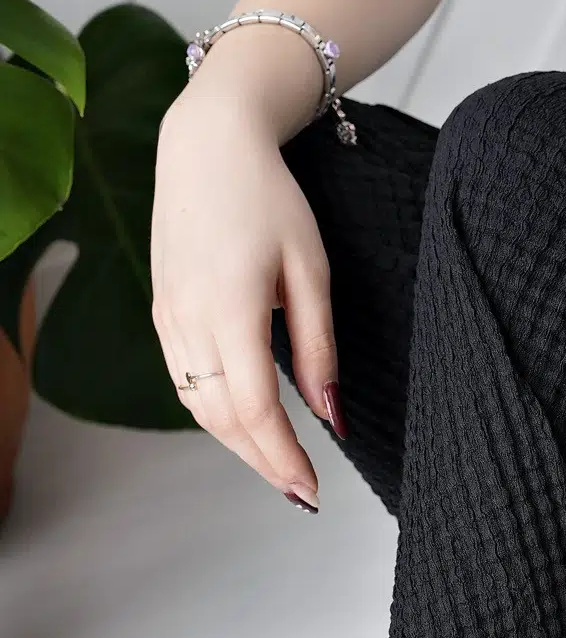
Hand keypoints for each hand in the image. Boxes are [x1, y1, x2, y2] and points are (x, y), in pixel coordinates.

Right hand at [151, 88, 338, 507]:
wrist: (208, 145)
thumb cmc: (269, 198)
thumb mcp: (312, 270)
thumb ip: (319, 347)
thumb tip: (332, 416)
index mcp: (230, 309)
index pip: (256, 409)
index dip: (284, 457)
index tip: (312, 489)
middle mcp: (189, 320)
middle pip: (223, 420)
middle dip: (263, 463)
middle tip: (301, 492)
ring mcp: (169, 318)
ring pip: (198, 408)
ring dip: (238, 444)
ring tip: (278, 466)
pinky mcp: (162, 313)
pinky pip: (184, 382)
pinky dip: (215, 415)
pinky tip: (245, 424)